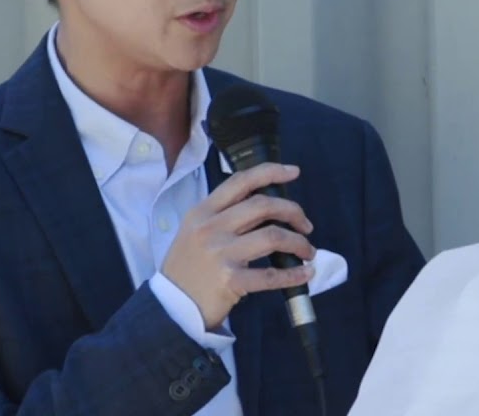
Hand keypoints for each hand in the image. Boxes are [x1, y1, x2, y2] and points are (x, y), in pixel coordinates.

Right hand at [161, 162, 315, 328]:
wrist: (170, 307)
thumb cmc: (187, 269)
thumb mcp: (194, 232)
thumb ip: (222, 216)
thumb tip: (265, 208)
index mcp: (202, 212)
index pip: (240, 181)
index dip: (270, 172)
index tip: (293, 172)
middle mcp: (211, 228)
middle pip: (263, 205)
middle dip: (292, 211)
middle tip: (306, 225)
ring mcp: (220, 253)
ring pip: (272, 236)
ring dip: (298, 242)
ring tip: (308, 250)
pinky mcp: (230, 281)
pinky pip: (271, 275)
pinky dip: (294, 274)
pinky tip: (305, 273)